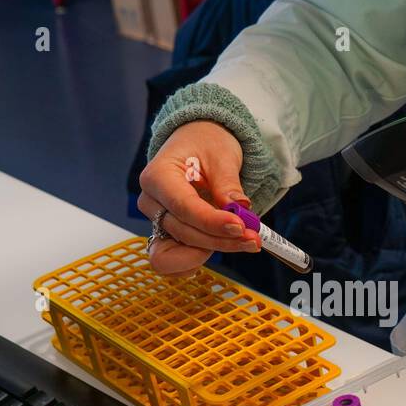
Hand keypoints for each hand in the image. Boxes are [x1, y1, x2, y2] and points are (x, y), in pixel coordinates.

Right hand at [138, 121, 261, 274]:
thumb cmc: (205, 143)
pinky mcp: (167, 234)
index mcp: (157, 176)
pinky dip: (196, 260)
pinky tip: (221, 249)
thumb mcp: (221, 155)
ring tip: (243, 241)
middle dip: (220, 239)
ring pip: (178, 251)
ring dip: (212, 251)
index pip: (184, 208)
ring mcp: (157, 220)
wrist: (197, 143)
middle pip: (184, 233)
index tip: (241, 227)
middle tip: (254, 238)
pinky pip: (173, 261)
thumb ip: (228, 184)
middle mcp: (151, 202)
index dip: (212, 222)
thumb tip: (240, 209)